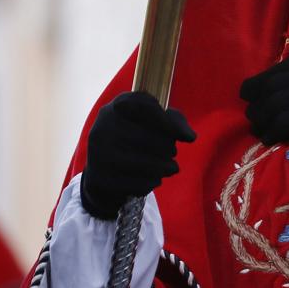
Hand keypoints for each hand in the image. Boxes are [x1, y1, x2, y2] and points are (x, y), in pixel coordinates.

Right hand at [81, 91, 195, 220]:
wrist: (104, 166)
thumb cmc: (136, 136)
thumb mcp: (153, 121)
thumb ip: (174, 121)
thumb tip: (190, 137)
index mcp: (118, 105)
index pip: (144, 106)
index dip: (166, 121)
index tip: (182, 135)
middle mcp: (104, 125)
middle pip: (145, 137)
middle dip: (167, 147)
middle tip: (173, 152)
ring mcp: (98, 152)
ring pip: (140, 162)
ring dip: (163, 167)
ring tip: (172, 168)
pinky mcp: (100, 176)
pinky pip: (133, 182)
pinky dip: (151, 182)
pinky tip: (157, 179)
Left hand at [240, 35, 288, 149]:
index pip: (282, 68)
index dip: (269, 80)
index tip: (261, 88)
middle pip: (267, 86)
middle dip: (258, 99)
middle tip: (254, 111)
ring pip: (266, 107)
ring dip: (260, 119)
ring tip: (259, 129)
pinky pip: (274, 126)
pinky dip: (269, 134)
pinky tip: (268, 140)